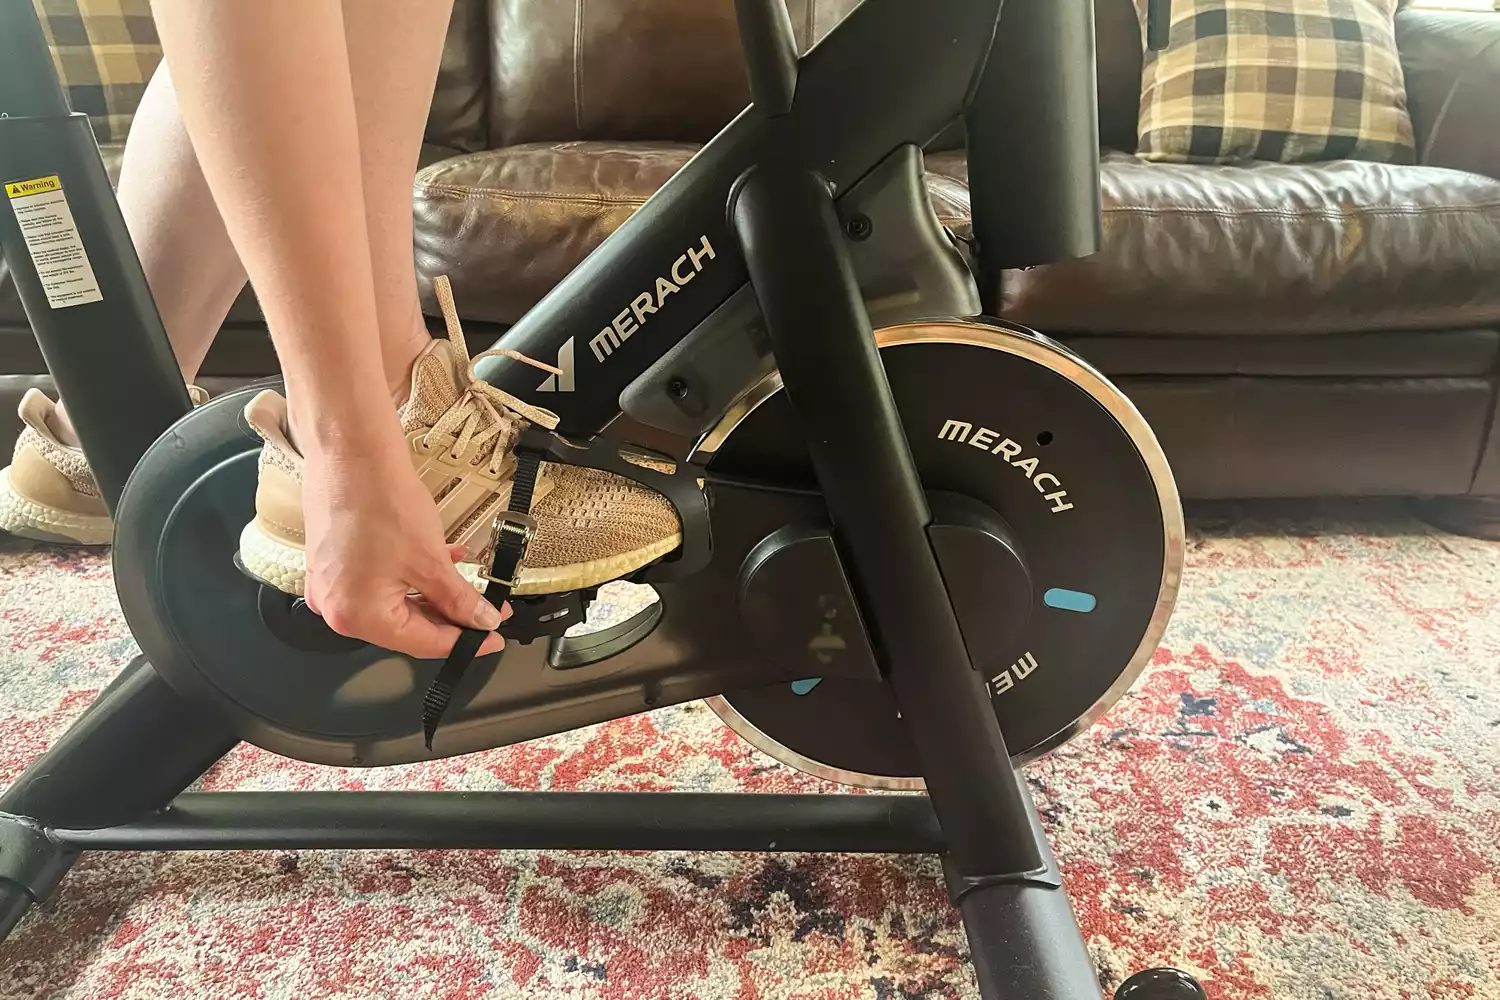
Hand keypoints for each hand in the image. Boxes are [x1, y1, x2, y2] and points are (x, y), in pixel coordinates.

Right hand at [299, 440, 507, 659]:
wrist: (351, 453)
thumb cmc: (379, 500)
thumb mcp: (430, 561)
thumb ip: (458, 599)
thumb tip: (480, 621)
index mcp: (356, 616)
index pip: (421, 643)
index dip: (463, 642)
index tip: (491, 639)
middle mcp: (336, 606)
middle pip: (406, 626)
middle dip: (451, 618)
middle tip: (487, 613)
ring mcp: (332, 584)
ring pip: (395, 603)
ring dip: (434, 596)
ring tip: (470, 586)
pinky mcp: (335, 563)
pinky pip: (380, 582)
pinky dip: (413, 577)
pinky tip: (442, 562)